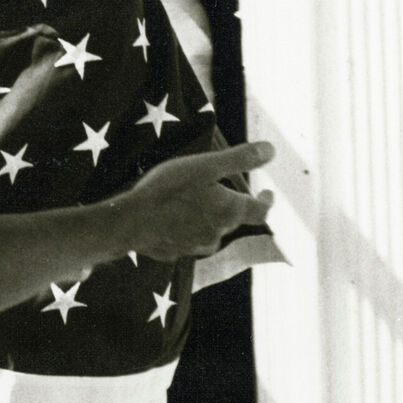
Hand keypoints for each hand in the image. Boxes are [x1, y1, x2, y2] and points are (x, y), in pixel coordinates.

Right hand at [115, 141, 273, 259]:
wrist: (132, 223)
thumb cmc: (169, 190)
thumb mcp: (206, 166)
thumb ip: (240, 159)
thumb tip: (271, 150)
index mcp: (230, 211)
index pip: (260, 212)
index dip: (266, 202)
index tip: (267, 193)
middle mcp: (218, 233)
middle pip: (233, 219)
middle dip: (231, 204)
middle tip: (222, 188)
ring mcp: (195, 246)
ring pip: (210, 230)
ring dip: (207, 217)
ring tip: (193, 201)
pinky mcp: (175, 252)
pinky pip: (187, 238)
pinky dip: (185, 227)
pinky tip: (170, 217)